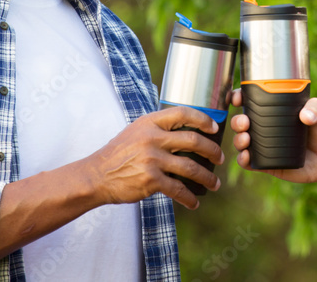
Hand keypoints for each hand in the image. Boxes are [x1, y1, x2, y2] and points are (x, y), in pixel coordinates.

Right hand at [82, 106, 223, 209]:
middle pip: (192, 140)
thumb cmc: (119, 154)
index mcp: (150, 122)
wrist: (96, 176)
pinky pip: (178, 189)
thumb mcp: (136, 131)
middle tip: (220, 158)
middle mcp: (152, 138)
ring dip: (207, 177)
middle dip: (211, 150)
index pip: (182, 113)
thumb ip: (157, 129)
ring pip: (190, 167)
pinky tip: (195, 203)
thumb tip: (187, 133)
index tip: (214, 128)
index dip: (202, 119)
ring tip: (215, 183)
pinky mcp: (150, 180)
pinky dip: (189, 198)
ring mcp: (152, 159)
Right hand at [229, 91, 316, 185]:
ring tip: (246, 139)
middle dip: (237, 120)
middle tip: (245, 122)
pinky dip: (243, 160)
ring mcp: (266, 145)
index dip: (240, 97)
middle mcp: (267, 126)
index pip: (252, 100)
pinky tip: (246, 156)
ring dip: (238, 139)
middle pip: (242, 121)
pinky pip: (250, 162)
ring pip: (242, 141)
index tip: (238, 97)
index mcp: (276, 109)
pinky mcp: (269, 163)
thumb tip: (305, 116)